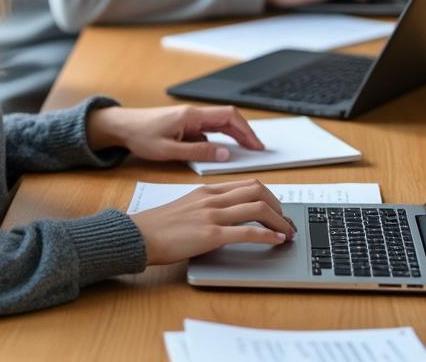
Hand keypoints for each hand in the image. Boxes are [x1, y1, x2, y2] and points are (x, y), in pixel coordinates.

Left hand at [86, 104, 263, 161]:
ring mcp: (188, 119)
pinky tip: (218, 153)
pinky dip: (217, 140)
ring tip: (244, 152)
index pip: (228, 116)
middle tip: (257, 150)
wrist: (120, 127)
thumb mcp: (169, 150)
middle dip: (244, 134)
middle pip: (227, 119)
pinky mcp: (183, 126)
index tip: (256, 145)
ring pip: (217, 125)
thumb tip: (224, 154)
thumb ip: (198, 153)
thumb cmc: (140, 136)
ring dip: (232, 137)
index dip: (246, 130)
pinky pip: (206, 131)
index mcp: (191, 116)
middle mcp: (193, 114)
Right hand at [130, 179, 296, 264]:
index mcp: (206, 191)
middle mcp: (212, 198)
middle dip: (279, 206)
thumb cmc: (158, 226)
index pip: (247, 184)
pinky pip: (248, 232)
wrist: (138, 235)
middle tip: (286, 221)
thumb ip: (205, 207)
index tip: (276, 210)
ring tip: (287, 233)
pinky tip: (276, 241)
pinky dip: (267, 236)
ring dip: (279, 221)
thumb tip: (226, 217)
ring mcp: (212, 215)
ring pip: (258, 208)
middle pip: (258, 190)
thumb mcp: (185, 207)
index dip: (269, 196)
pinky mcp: (210, 234)